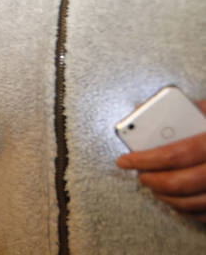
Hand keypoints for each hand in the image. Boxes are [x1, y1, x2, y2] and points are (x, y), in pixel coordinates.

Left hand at [116, 100, 205, 220]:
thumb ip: (184, 109)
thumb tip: (144, 110)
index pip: (176, 153)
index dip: (146, 159)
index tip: (125, 160)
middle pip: (181, 183)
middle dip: (153, 181)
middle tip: (139, 175)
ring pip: (194, 203)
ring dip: (167, 198)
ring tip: (154, 186)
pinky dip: (189, 210)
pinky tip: (179, 199)